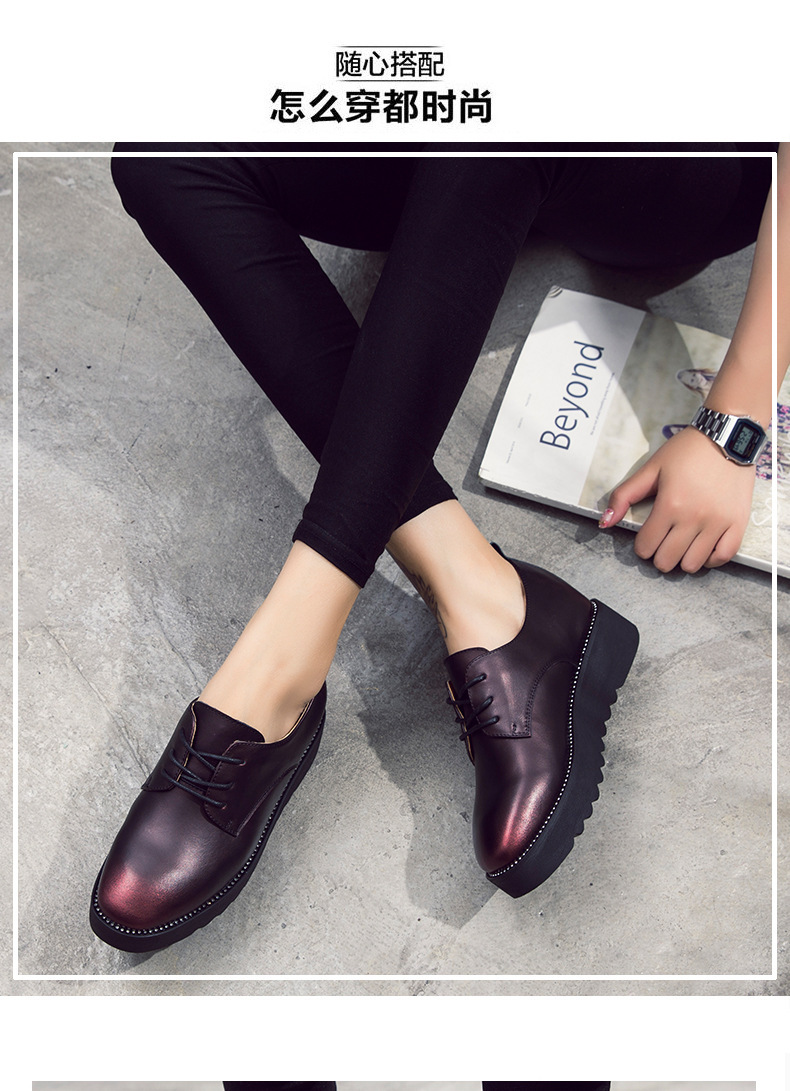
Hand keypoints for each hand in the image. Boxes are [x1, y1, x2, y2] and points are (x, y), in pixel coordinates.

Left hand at [600, 426, 755, 572]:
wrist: (727, 437)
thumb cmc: (686, 451)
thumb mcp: (650, 469)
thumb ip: (624, 496)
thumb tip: (604, 523)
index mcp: (670, 505)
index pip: (646, 547)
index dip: (642, 546)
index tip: (647, 537)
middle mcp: (694, 518)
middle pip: (667, 560)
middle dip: (659, 555)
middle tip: (663, 542)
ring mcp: (718, 523)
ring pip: (693, 564)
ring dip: (683, 559)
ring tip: (682, 545)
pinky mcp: (738, 523)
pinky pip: (724, 556)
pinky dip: (711, 559)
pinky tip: (704, 548)